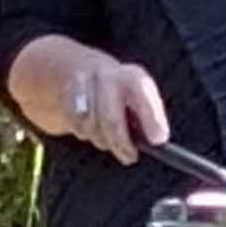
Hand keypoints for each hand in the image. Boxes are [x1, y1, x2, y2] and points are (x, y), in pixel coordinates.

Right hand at [10, 34, 170, 164]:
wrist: (82, 69)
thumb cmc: (120, 92)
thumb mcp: (140, 97)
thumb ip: (149, 116)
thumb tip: (157, 138)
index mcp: (132, 77)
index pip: (144, 97)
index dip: (152, 119)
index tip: (159, 140)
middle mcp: (107, 76)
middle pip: (111, 119)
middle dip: (121, 143)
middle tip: (130, 156)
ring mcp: (84, 85)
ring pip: (91, 127)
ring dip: (102, 140)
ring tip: (110, 138)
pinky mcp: (66, 95)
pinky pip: (76, 127)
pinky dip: (85, 134)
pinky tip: (92, 128)